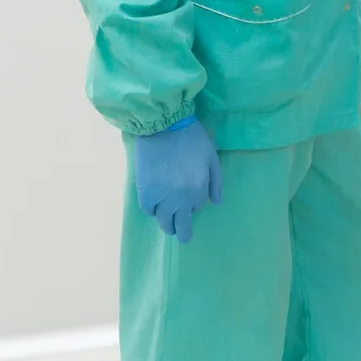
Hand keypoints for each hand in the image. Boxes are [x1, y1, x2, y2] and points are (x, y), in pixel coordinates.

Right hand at [133, 116, 222, 242]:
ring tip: (168, 225)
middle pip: (181, 224)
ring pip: (163, 221)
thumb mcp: (211, 157)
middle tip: (181, 234)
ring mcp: (162, 197)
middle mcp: (181, 198)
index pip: (197, 208)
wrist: (163, 126)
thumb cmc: (191, 138)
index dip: (194, 205)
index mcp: (199, 189)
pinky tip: (154, 205)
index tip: (191, 202)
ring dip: (166, 224)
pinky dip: (151, 209)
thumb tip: (216, 203)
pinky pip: (148, 210)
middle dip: (182, 231)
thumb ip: (215, 182)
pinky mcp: (145, 192)